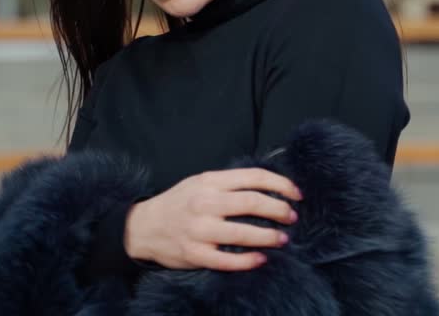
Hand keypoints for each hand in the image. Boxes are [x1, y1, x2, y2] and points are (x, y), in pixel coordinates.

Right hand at [124, 168, 302, 270]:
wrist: (143, 226)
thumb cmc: (178, 203)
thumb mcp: (199, 182)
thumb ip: (228, 183)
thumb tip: (267, 187)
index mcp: (209, 182)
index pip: (253, 177)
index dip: (280, 184)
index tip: (296, 193)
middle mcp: (205, 203)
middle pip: (252, 203)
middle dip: (279, 210)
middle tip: (292, 217)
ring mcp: (199, 230)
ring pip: (242, 234)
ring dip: (268, 237)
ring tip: (282, 238)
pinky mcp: (194, 254)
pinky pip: (226, 260)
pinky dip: (247, 261)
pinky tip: (261, 259)